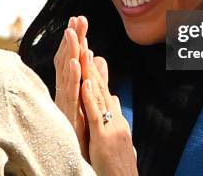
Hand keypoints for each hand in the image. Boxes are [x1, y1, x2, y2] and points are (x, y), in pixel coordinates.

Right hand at [53, 16, 88, 157]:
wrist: (81, 157)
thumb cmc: (83, 127)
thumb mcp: (92, 97)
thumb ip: (96, 78)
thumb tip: (99, 57)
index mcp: (72, 86)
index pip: (73, 57)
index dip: (76, 38)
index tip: (79, 19)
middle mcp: (66, 91)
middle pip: (68, 60)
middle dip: (72, 39)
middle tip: (77, 19)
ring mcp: (65, 102)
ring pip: (66, 74)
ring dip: (70, 52)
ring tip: (72, 34)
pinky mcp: (68, 115)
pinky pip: (70, 94)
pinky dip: (72, 78)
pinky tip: (75, 63)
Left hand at [81, 53, 137, 175]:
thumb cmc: (119, 165)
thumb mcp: (117, 134)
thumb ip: (114, 115)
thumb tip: (114, 96)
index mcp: (114, 117)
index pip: (101, 88)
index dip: (93, 68)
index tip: (86, 48)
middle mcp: (114, 118)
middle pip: (99, 85)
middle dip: (90, 61)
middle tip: (84, 38)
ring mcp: (109, 126)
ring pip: (97, 94)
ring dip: (89, 72)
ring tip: (83, 50)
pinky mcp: (103, 137)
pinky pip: (95, 114)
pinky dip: (89, 97)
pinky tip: (83, 83)